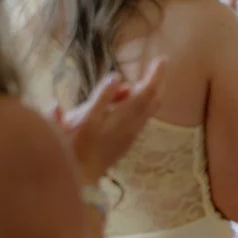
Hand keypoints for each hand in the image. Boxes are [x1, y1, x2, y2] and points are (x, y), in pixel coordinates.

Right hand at [53, 61, 165, 184]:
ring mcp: (131, 134)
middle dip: (155, 81)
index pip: (146, 91)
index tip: (161, 59)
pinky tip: (134, 100)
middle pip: (151, 99)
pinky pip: (142, 118)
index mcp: (123, 116)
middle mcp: (132, 124)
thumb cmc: (75, 146)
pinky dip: (142, 105)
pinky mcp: (127, 141)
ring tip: (143, 80)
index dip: (155, 75)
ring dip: (148, 93)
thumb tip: (117, 77)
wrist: (82, 178)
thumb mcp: (83, 118)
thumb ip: (102, 97)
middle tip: (157, 66)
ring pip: (148, 109)